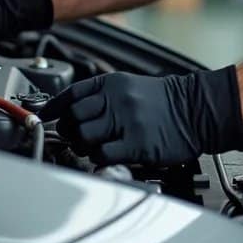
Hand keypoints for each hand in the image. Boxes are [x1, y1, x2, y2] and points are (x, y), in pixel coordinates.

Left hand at [41, 67, 242, 165]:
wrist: (198, 110)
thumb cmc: (167, 102)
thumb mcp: (132, 87)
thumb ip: (104, 97)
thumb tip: (73, 114)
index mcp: (113, 83)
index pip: (71, 94)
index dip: (53, 107)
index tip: (44, 117)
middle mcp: (116, 99)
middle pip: (72, 117)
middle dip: (69, 130)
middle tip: (76, 138)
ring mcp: (125, 121)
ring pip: (82, 137)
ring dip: (84, 146)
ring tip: (96, 148)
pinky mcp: (135, 144)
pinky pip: (101, 155)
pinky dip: (99, 159)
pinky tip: (110, 156)